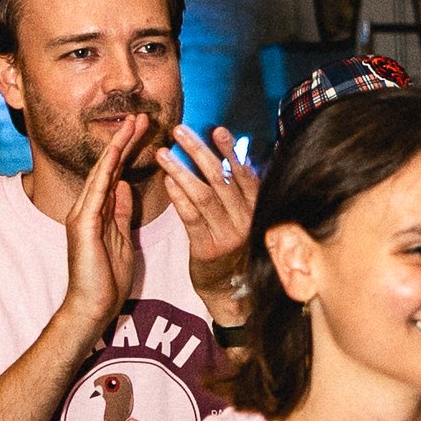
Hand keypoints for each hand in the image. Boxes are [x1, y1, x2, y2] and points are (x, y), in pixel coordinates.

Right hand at [60, 115, 149, 335]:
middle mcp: (87, 207)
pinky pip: (96, 192)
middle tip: (141, 115)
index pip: (116, 173)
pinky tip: (116, 153)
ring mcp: (82, 214)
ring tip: (133, 124)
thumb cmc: (108, 279)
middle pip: (108, 166)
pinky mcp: (82, 225)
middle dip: (124, 140)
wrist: (92, 306)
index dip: (129, 151)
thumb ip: (120, 212)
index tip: (145, 130)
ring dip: (117, 147)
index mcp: (98, 211)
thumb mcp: (122, 238)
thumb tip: (124, 186)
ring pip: (102, 172)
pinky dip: (107, 171)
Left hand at [156, 123, 256, 311]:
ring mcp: (227, 236)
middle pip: (221, 179)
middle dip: (198, 151)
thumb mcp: (244, 218)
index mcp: (257, 209)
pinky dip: (177, 196)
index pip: (245, 173)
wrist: (228, 290)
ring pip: (203, 195)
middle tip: (179, 132)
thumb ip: (242, 191)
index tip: (216, 129)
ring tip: (163, 153)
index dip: (230, 150)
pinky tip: (166, 180)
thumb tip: (236, 156)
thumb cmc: (233, 248)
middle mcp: (246, 221)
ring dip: (180, 170)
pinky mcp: (207, 248)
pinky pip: (190, 217)